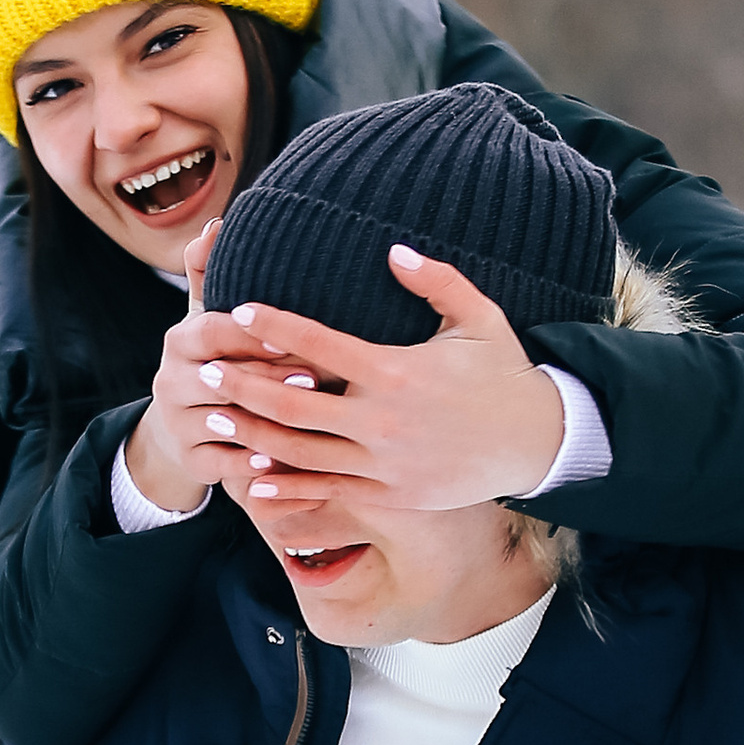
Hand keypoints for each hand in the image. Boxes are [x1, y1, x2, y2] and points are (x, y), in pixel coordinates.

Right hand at [120, 224, 320, 514]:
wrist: (183, 427)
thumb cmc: (216, 359)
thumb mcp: (210, 315)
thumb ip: (210, 273)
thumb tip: (217, 224)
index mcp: (180, 341)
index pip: (211, 331)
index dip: (249, 334)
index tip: (290, 335)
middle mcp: (171, 380)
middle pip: (219, 379)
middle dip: (267, 379)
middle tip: (316, 379)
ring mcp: (179, 423)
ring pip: (222, 422)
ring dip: (265, 423)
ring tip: (307, 423)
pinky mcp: (191, 462)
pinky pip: (222, 464)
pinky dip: (251, 464)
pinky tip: (284, 463)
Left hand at [196, 246, 569, 515]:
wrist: (536, 443)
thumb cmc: (504, 374)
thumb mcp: (479, 317)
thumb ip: (435, 280)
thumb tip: (392, 249)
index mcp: (395, 370)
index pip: (319, 344)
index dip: (274, 326)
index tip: (240, 310)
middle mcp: (382, 420)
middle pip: (294, 404)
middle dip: (244, 386)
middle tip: (207, 370)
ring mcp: (382, 463)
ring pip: (300, 451)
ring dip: (253, 435)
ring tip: (216, 417)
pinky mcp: (389, 494)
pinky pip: (325, 491)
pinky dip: (285, 485)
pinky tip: (252, 477)